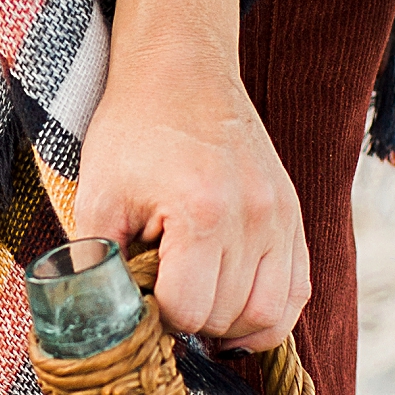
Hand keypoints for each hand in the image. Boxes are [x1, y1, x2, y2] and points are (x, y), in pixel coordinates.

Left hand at [73, 0, 309, 349]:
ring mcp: (282, 216)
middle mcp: (254, 217)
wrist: (182, 68)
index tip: (136, 298)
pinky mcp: (293, 214)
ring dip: (228, 325)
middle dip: (188, 321)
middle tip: (159, 296)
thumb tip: (100, 326)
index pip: (188, 311)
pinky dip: (267, 313)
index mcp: (203, 212)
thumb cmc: (134, 128)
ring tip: (194, 305)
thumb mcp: (97, 195)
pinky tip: (231, 306)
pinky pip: (297, 291)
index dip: (155, 318)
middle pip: (228, 317)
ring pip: (270, 315)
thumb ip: (96, 265)